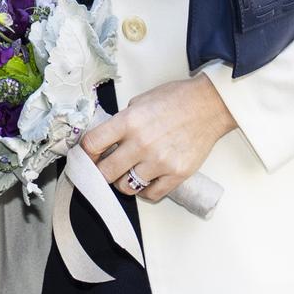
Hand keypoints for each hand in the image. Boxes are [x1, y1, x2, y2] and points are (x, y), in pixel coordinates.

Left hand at [81, 74, 235, 201]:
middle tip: (104, 168)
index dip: (85, 153)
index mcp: (129, 121)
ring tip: (128, 172)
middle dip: (100, 171)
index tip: (87, 156)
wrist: (209, 105)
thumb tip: (106, 139)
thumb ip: (122, 120)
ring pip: (125, 187)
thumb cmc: (176, 99)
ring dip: (123, 182)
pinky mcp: (176, 174)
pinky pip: (150, 194)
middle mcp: (142, 143)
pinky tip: (147, 177)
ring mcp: (159, 162)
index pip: (92, 144)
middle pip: (105, 172)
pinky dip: (145, 189)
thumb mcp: (140, 100)